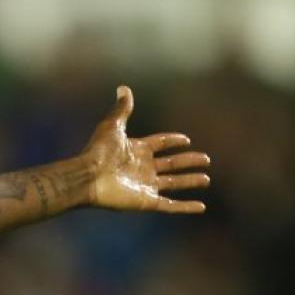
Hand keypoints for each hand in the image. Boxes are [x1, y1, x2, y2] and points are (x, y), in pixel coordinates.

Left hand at [80, 86, 209, 213]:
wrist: (88, 177)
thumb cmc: (98, 151)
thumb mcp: (112, 126)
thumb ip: (122, 109)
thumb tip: (123, 88)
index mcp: (136, 150)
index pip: (160, 144)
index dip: (172, 141)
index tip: (186, 140)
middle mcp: (143, 168)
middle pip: (171, 164)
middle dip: (188, 162)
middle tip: (206, 159)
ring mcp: (145, 185)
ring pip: (174, 183)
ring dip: (190, 181)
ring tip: (206, 179)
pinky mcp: (147, 201)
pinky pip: (171, 206)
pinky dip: (186, 207)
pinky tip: (201, 207)